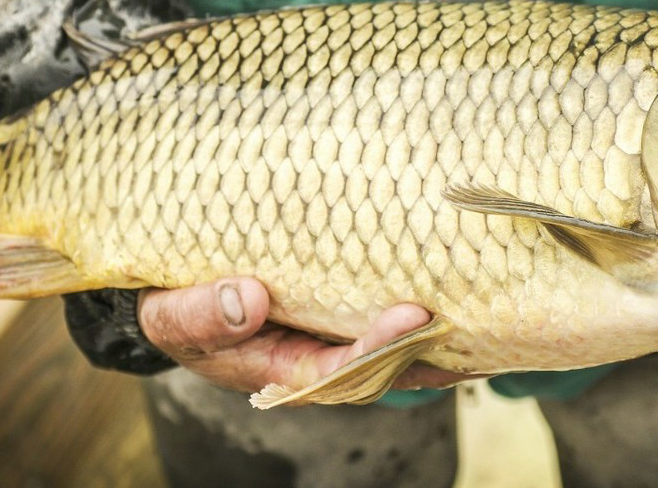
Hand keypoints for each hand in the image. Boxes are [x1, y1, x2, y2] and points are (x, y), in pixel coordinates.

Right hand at [138, 278, 471, 393]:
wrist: (169, 296)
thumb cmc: (173, 308)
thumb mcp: (172, 315)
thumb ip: (204, 313)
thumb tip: (249, 299)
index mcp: (278, 367)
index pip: (339, 368)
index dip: (378, 347)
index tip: (412, 316)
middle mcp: (313, 357)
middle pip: (382, 362)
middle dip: (428, 345)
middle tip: (472, 317)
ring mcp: (328, 335)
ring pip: (392, 343)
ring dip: (437, 333)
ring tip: (488, 312)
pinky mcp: (337, 308)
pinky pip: (381, 311)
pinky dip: (419, 308)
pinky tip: (459, 290)